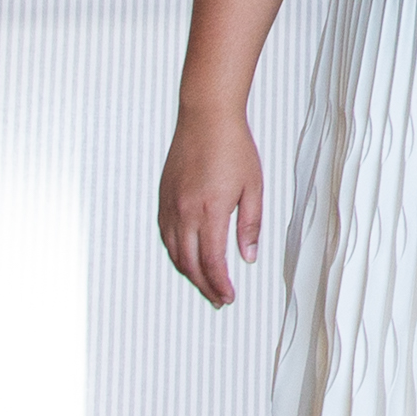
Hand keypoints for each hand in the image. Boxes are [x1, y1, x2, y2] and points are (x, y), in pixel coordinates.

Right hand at [159, 98, 262, 305]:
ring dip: (189, 273)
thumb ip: (250, 225)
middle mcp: (185, 212)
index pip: (212, 263)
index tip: (228, 296)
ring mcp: (170, 206)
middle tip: (219, 298)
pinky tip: (186, 258)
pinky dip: (175, 254)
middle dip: (205, 286)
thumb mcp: (252, 187)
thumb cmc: (232, 146)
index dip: (220, 285)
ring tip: (204, 284)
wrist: (206, 117)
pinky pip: (165, 236)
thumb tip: (248, 256)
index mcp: (210, 211)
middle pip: (190, 264)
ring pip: (174, 253)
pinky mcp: (163, 198)